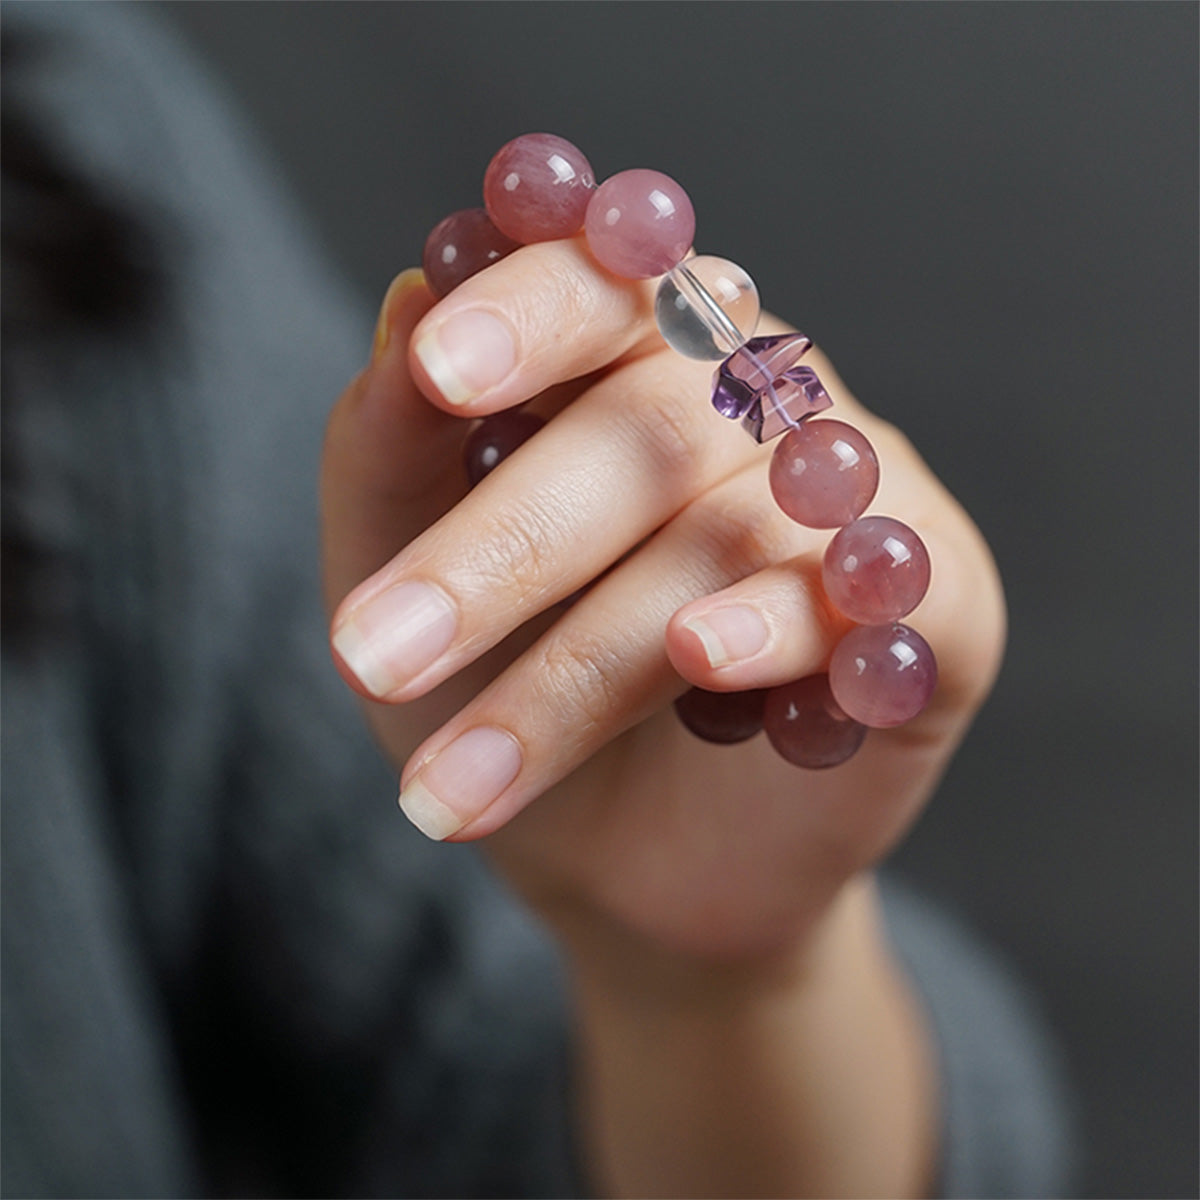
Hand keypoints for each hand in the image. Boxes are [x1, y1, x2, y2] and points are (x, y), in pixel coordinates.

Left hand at [321, 241, 1004, 965]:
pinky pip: (884, 585)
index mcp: (636, 360)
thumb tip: (409, 293)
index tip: (437, 371)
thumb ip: (390, 442)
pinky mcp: (941, 603)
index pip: (603, 282)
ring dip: (580, 666)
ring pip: (733, 530)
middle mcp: (761, 399)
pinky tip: (703, 660)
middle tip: (374, 655)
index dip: (528, 311)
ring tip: (462, 777)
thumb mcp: (399, 573)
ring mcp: (858, 493)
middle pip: (656, 422)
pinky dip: (781, 622)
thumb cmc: (500, 690)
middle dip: (507, 547)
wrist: (617, 862)